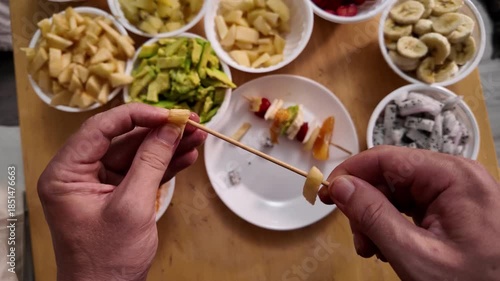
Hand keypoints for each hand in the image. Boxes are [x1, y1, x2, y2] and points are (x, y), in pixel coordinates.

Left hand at [37, 103, 206, 280]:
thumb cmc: (107, 259)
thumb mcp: (131, 207)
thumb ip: (151, 163)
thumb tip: (170, 128)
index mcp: (66, 173)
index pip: (100, 129)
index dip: (136, 116)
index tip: (167, 114)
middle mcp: (80, 173)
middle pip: (123, 139)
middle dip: (159, 131)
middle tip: (189, 121)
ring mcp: (101, 184)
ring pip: (137, 154)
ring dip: (168, 146)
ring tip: (197, 136)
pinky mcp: (119, 194)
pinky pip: (143, 171)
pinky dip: (166, 165)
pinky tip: (187, 156)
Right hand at [319, 146, 499, 280]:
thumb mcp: (415, 254)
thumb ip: (373, 216)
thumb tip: (339, 185)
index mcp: (452, 176)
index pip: (386, 158)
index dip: (350, 173)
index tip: (324, 194)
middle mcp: (455, 175)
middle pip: (390, 176)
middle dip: (366, 206)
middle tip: (358, 239)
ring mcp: (456, 191)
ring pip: (398, 193)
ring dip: (377, 219)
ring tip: (375, 250)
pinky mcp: (455, 207)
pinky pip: (412, 206)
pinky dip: (394, 225)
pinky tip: (390, 247)